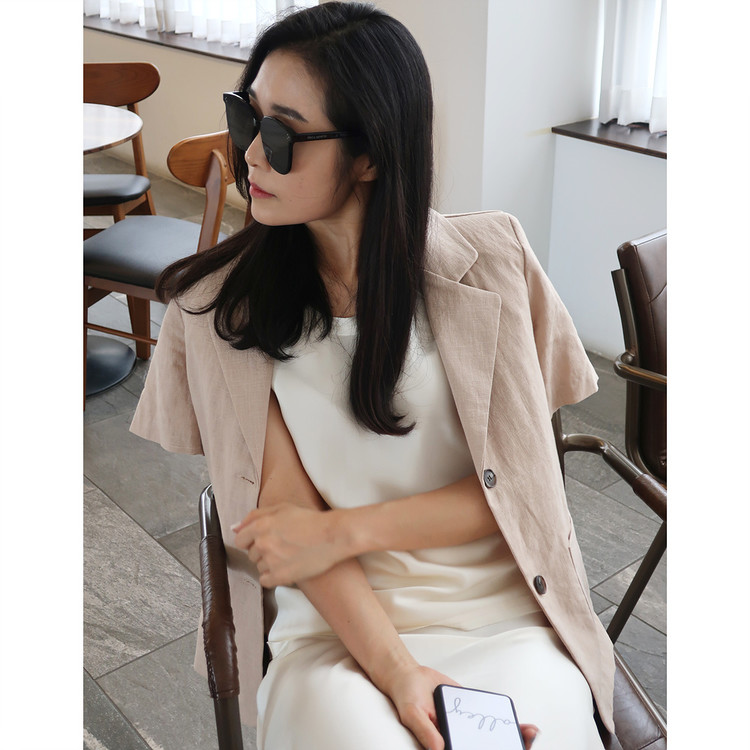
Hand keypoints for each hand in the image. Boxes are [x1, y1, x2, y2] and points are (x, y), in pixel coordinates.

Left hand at [232, 504, 347, 586]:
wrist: (332, 536)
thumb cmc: (310, 520)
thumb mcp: (282, 508)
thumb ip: (255, 515)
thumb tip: (234, 527)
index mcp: (261, 525)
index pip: (240, 539)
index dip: (251, 540)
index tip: (263, 540)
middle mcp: (262, 544)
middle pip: (251, 554)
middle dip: (262, 551)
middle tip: (281, 546)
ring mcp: (271, 561)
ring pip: (259, 567)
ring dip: (269, 563)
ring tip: (287, 556)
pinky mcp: (280, 576)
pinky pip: (265, 581)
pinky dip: (272, 576)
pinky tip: (285, 568)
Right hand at [378, 663, 539, 749]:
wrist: (410, 676)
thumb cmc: (407, 697)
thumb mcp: (413, 713)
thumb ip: (426, 732)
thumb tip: (439, 749)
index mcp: (446, 744)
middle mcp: (458, 739)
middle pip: (487, 748)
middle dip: (508, 747)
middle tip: (526, 744)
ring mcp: (467, 728)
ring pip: (494, 739)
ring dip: (514, 741)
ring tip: (530, 734)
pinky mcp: (472, 713)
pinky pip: (492, 719)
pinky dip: (508, 724)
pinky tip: (524, 727)